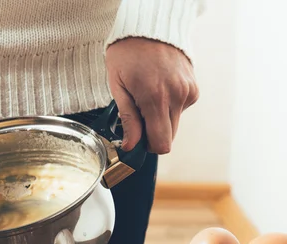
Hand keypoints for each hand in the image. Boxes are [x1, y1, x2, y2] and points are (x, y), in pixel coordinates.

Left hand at [105, 37, 198, 153]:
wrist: (148, 28)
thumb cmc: (126, 56)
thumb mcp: (118, 88)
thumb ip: (128, 119)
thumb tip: (131, 146)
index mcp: (155, 98)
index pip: (161, 143)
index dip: (148, 147)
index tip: (137, 140)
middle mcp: (176, 96)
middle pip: (169, 137)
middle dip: (152, 133)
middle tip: (138, 116)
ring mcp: (188, 91)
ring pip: (174, 124)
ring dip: (160, 119)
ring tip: (147, 97)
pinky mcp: (194, 88)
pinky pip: (181, 110)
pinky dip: (169, 106)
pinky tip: (159, 90)